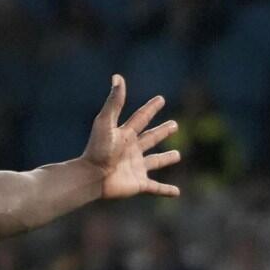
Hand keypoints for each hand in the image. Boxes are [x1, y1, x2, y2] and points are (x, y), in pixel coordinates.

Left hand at [83, 74, 181, 198]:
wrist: (91, 176)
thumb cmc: (98, 149)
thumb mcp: (106, 122)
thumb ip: (114, 101)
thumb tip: (117, 76)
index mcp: (125, 135)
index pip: (141, 118)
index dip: (151, 109)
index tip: (160, 99)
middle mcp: (131, 150)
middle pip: (150, 138)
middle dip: (162, 132)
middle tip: (174, 124)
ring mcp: (136, 167)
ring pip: (155, 161)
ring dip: (166, 158)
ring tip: (177, 155)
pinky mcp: (138, 183)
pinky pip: (156, 188)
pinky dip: (166, 190)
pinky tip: (176, 192)